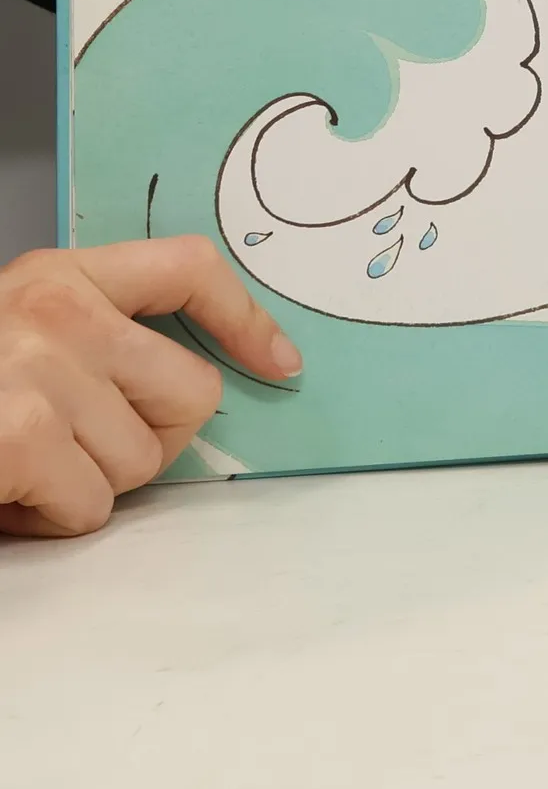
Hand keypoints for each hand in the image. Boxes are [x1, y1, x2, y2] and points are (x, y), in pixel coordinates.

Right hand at [0, 239, 300, 537]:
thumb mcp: (18, 338)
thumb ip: (95, 343)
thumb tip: (202, 389)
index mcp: (56, 276)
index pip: (187, 266)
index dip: (244, 318)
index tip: (278, 363)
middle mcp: (55, 309)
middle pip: (192, 391)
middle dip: (147, 440)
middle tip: (76, 451)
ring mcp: (37, 368)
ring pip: (144, 461)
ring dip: (89, 487)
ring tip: (23, 471)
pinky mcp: (19, 433)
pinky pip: (92, 508)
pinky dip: (50, 521)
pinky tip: (5, 497)